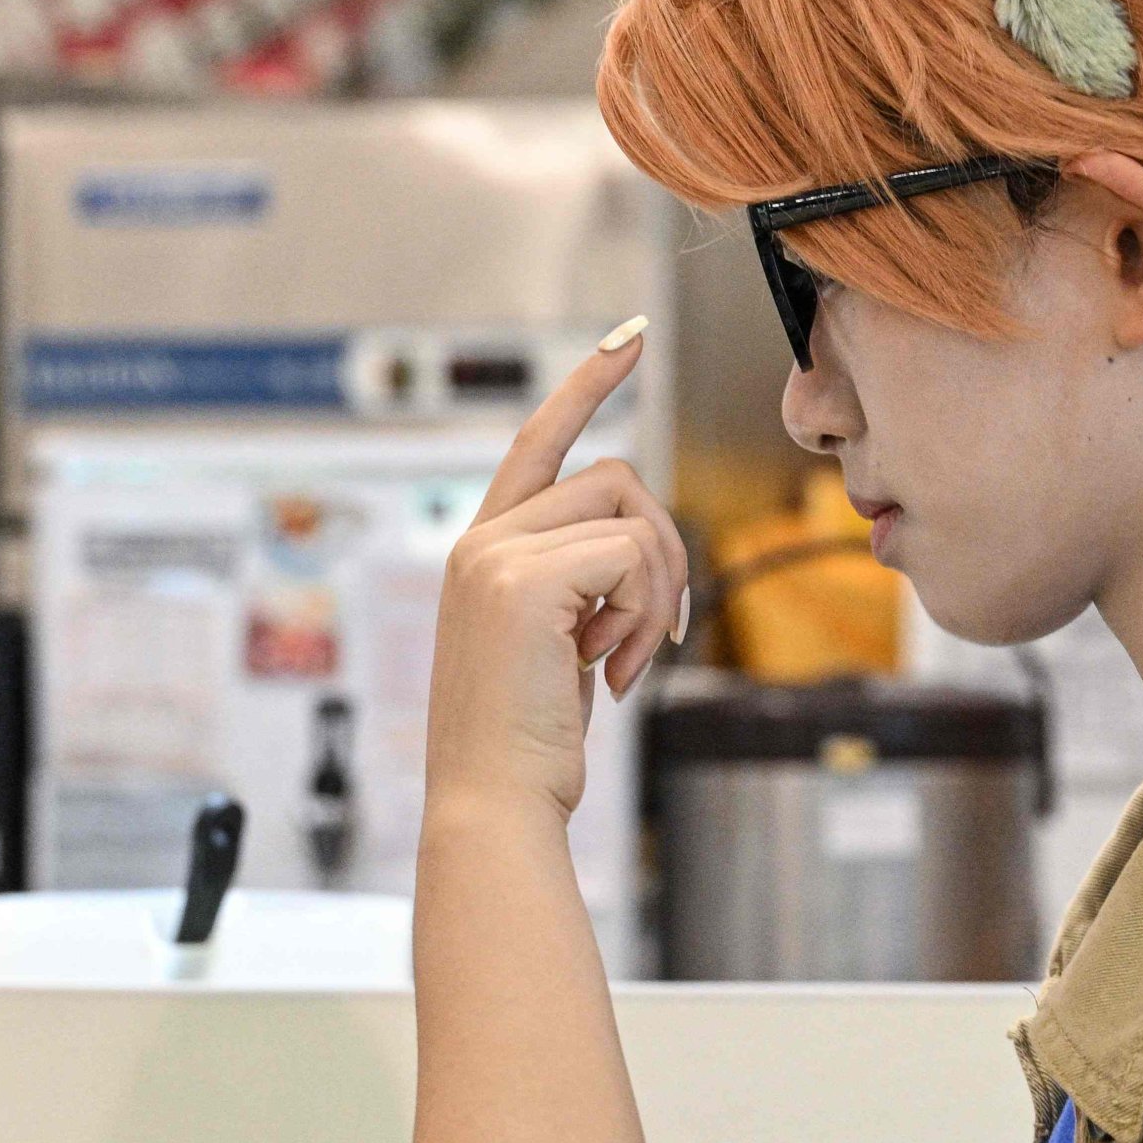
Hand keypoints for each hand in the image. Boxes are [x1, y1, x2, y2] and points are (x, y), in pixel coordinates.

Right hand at [422, 324, 689, 819]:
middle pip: (615, 479)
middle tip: (651, 637)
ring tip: (623, 660)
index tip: (626, 339)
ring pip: (630, 515)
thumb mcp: (555, 646)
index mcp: (483, 551)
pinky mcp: (524, 580)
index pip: (540, 442)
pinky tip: (611, 672)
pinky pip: (632, 556)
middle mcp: (481, 540)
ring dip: (655, 590)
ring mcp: (496, 554)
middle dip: (661, 552)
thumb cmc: (526, 745)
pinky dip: (643, 614)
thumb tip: (642, 545)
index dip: (586, 386)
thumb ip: (580, 583)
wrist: (492, 803)